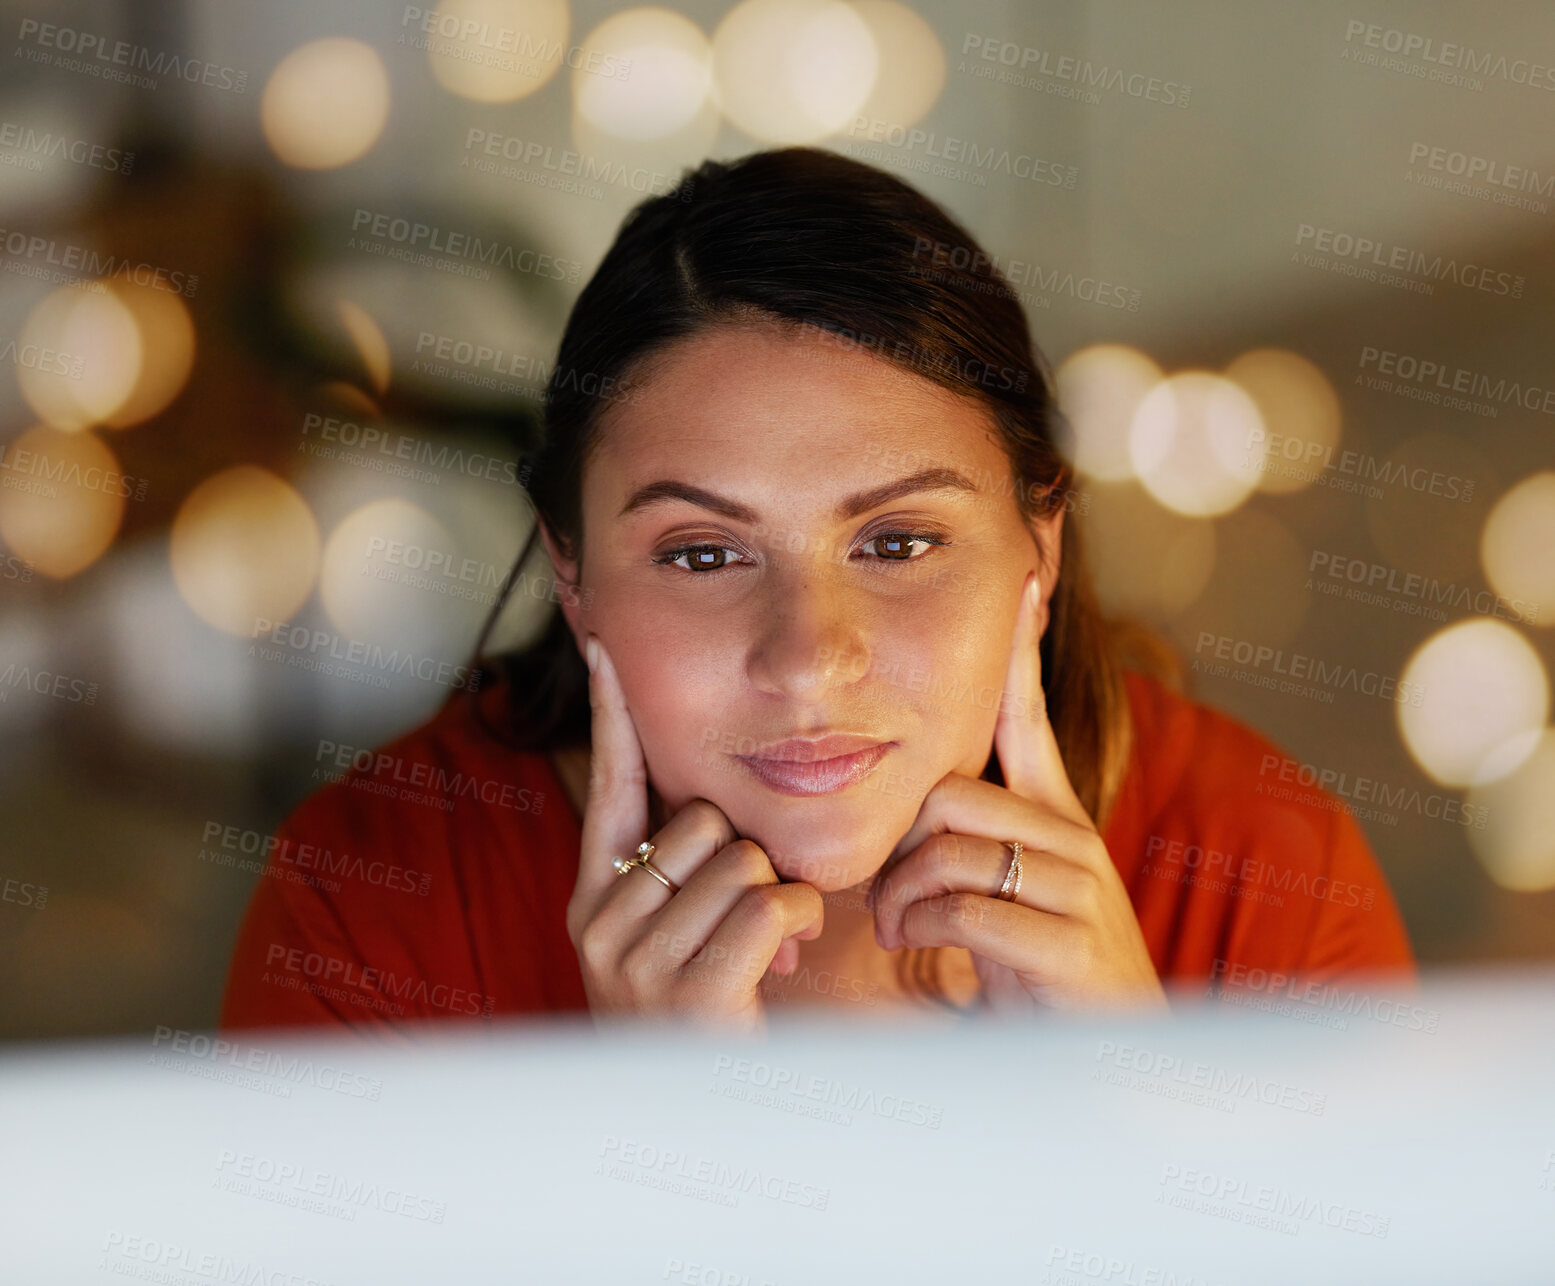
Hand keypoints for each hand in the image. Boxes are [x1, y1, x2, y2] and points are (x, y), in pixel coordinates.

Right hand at [564, 633, 824, 1030]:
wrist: (696, 1138)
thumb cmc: (705, 1028)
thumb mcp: (677, 946)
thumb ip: (687, 882)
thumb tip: (725, 825)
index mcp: (593, 904)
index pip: (608, 788)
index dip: (612, 716)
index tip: (606, 647)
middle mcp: (599, 925)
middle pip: (704, 821)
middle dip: (747, 862)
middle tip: (750, 924)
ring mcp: (634, 961)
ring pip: (743, 860)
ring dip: (779, 899)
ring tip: (764, 954)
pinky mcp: (685, 993)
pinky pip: (768, 902)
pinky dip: (797, 924)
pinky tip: (787, 961)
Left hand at [868, 570, 1165, 1013]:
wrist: (1112, 1062)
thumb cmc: (1040, 973)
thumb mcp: (1007, 893)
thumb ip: (967, 846)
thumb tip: (907, 809)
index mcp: (1054, 816)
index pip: (1028, 718)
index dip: (1019, 653)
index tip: (1023, 579)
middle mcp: (1071, 837)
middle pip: (949, 792)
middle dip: (899, 845)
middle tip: (887, 897)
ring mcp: (1077, 888)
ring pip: (948, 850)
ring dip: (901, 897)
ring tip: (896, 928)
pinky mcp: (1071, 943)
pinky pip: (966, 909)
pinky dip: (922, 931)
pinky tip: (916, 950)